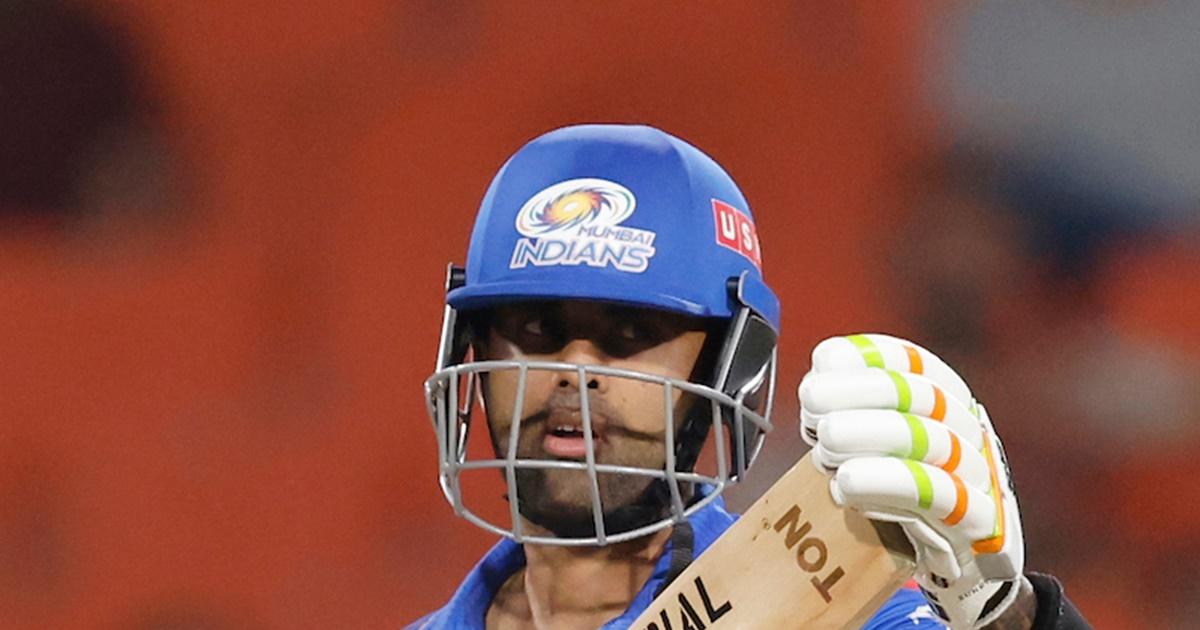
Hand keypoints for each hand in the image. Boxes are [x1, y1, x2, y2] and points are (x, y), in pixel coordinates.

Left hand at [799, 334, 1025, 628]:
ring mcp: (977, 474)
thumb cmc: (910, 494)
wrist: (966, 563)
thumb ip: (852, 410)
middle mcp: (966, 429)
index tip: (824, 361)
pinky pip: (942, 500)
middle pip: (923, 397)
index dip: (871, 356)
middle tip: (811, 402)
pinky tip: (846, 485)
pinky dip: (891, 486)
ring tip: (825, 445)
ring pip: (933, 443)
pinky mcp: (978, 523)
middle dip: (861, 392)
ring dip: (872, 437)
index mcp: (946, 401)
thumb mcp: (881, 445)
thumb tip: (819, 379)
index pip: (915, 364)